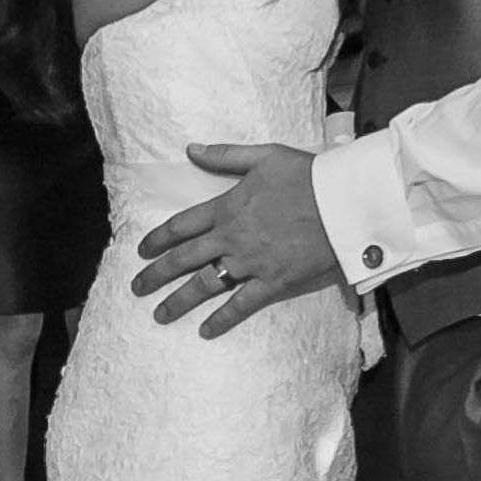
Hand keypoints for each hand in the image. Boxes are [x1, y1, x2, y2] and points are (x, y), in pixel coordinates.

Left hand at [131, 141, 344, 335]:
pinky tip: (204, 331)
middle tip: (136, 288)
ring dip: (179, 302)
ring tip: (160, 315)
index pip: (181, 226)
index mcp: (227, 207)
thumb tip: (191, 149)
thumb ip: (224, 155)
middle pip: (183, 259)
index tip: (142, 251)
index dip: (157, 239)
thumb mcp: (264, 156)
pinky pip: (241, 304)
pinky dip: (222, 319)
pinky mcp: (273, 281)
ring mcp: (251, 262)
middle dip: (156, 275)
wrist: (344, 200)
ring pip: (204, 285)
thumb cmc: (308, 174)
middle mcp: (232, 237)